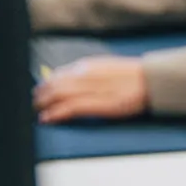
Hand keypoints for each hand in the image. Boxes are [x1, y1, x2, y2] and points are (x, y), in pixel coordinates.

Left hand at [35, 56, 149, 122]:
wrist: (152, 81)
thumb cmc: (134, 77)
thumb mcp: (107, 69)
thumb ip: (88, 74)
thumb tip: (70, 81)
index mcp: (88, 66)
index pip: (57, 75)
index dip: (44, 85)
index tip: (38, 93)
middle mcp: (86, 75)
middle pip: (53, 85)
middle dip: (39, 96)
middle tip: (32, 105)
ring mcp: (92, 89)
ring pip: (57, 95)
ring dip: (43, 105)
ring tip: (35, 112)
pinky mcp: (99, 103)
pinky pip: (70, 108)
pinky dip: (55, 113)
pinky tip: (47, 118)